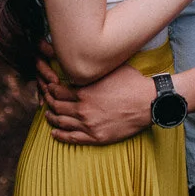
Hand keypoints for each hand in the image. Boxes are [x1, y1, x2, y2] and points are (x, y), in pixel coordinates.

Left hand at [41, 63, 155, 144]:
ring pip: (62, 122)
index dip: (50, 88)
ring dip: (52, 118)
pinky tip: (55, 133)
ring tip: (48, 115)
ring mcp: (89, 125)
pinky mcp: (97, 137)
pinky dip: (60, 136)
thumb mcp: (110, 68)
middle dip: (48, 102)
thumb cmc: (132, 82)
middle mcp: (83, 109)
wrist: (149, 103)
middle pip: (57, 106)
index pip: (57, 90)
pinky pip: (73, 138)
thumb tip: (82, 57)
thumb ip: (93, 67)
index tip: (48, 86)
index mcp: (84, 91)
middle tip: (45, 100)